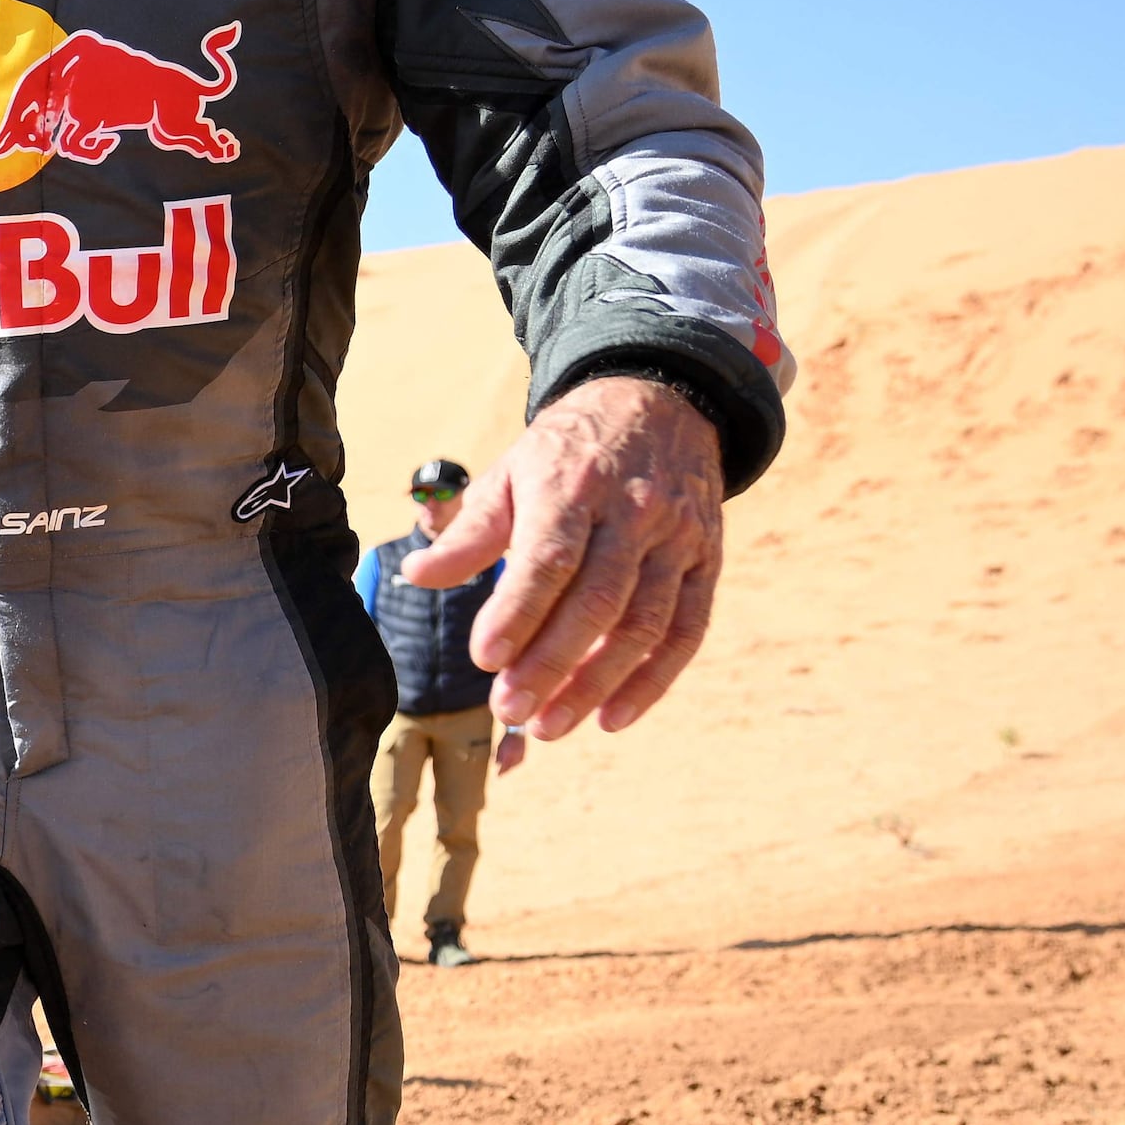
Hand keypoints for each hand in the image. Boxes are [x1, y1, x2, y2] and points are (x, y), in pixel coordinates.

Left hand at [406, 374, 724, 745]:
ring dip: (598, 683)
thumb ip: (468, 531)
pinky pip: (688, 629)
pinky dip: (654, 680)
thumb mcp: (512, 472)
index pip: (548, 558)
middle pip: (597, 600)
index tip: (484, 660)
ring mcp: (677, 537)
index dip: (518, 612)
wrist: (660, 399)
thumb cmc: (569, 450)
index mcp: (574, 486)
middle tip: (510, 711)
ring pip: (645, 623)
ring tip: (550, 726)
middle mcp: (633, 512)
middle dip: (552, 663)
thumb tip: (416, 575)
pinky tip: (613, 717)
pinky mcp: (708, 560)